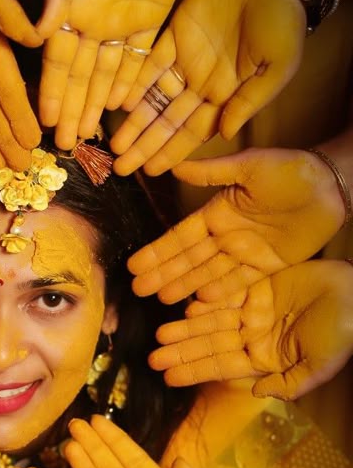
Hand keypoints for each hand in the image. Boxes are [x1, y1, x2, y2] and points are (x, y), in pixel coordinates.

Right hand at [37, 0, 190, 147]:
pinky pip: (139, 61)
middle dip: (72, 109)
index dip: (52, 91)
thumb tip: (36, 33)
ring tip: (87, 135)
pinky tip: (122, 109)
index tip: (45, 119)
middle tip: (64, 144)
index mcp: (70, 11)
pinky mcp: (150, 24)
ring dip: (97, 105)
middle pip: (81, 76)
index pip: (58, 60)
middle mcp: (92, 26)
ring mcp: (120, 27)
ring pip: (107, 75)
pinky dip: (131, 84)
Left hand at [111, 0, 306, 174]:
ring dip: (135, 121)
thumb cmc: (284, 24)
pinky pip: (149, 63)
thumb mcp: (277, 69)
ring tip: (115, 145)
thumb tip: (225, 136)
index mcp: (226, 95)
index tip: (153, 172)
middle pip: (167, 120)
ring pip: (154, 97)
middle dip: (145, 145)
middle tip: (121, 167)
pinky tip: (119, 104)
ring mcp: (186, 59)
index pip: (193, 132)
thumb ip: (249, 102)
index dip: (172, 152)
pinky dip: (135, 82)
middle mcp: (201, 83)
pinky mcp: (173, 34)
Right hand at [128, 147, 345, 302]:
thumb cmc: (292, 170)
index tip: (134, 265)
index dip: (158, 251)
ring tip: (161, 299)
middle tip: (138, 290)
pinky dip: (219, 292)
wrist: (332, 186)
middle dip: (164, 274)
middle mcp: (227, 235)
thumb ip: (210, 172)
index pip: (181, 236)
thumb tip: (173, 166)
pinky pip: (238, 283)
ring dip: (185, 286)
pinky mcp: (267, 266)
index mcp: (219, 212)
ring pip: (209, 274)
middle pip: (190, 259)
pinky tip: (199, 301)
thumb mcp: (249, 166)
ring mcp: (246, 253)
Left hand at [150, 260, 352, 398]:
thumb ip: (289, 382)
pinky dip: (207, 300)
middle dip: (182, 351)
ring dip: (187, 328)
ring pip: (213, 320)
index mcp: (265, 358)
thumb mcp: (319, 364)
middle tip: (152, 357)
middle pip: (210, 344)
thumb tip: (257, 393)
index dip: (194, 371)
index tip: (167, 378)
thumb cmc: (344, 332)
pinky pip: (227, 293)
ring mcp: (256, 310)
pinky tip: (185, 306)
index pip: (221, 366)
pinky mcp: (260, 285)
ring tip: (160, 334)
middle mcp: (255, 336)